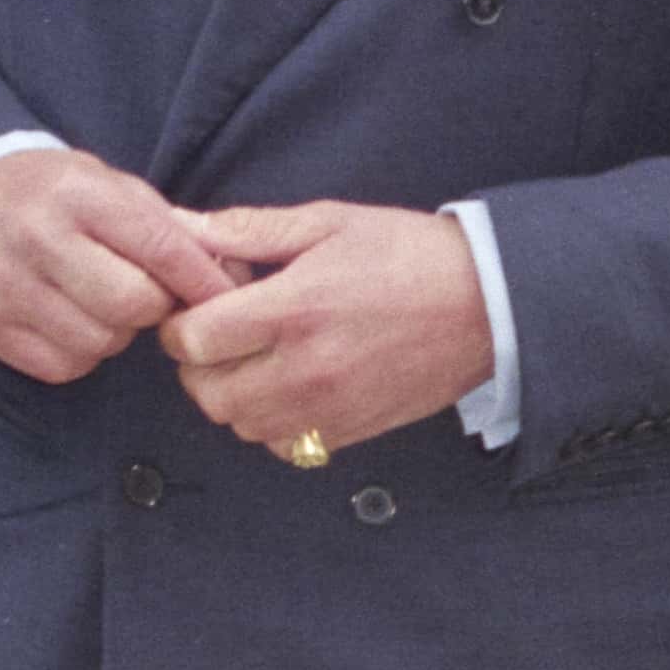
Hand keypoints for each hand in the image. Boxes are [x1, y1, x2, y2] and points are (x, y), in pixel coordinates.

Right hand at [0, 146, 240, 382]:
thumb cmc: (53, 194)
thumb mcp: (108, 185)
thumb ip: (167, 228)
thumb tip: (230, 275)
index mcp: (78, 193)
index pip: (160, 248)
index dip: (203, 280)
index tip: (227, 298)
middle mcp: (37, 236)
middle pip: (133, 305)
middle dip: (153, 306)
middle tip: (145, 294)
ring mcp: (6, 283)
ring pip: (100, 341)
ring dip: (114, 332)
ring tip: (99, 304)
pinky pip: (63, 365)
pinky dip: (78, 352)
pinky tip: (68, 321)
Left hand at [157, 201, 494, 460]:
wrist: (490, 304)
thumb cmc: (407, 254)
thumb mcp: (327, 223)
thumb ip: (248, 229)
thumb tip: (182, 227)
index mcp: (294, 309)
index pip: (194, 340)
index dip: (180, 324)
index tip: (196, 308)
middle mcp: (306, 367)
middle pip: (208, 392)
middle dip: (198, 364)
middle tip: (219, 336)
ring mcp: (331, 407)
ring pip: (241, 425)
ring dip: (232, 396)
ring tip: (253, 360)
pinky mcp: (354, 431)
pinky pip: (286, 446)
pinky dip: (272, 425)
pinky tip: (287, 389)